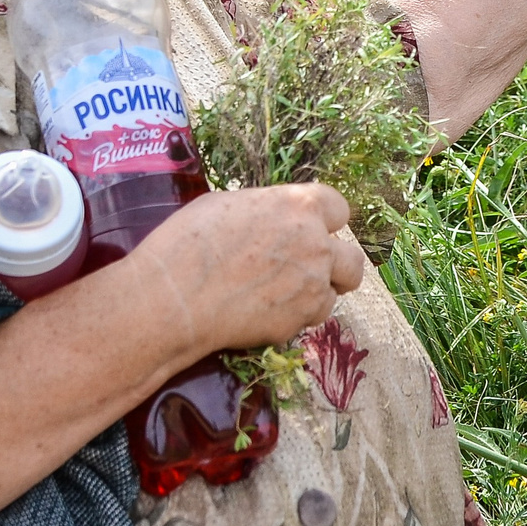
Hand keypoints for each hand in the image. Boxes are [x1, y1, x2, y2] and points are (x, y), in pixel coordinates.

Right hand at [133, 182, 365, 353]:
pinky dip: (296, 317)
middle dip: (337, 265)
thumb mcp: (225, 206)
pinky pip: (310, 318)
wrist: (172, 299)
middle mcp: (316, 244)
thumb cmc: (187, 243)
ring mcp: (312, 285)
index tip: (313, 230)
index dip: (326, 222)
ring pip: (336, 292)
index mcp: (299, 206)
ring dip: (317, 294)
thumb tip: (268, 220)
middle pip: (353, 259)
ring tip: (283, 296)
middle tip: (311, 271)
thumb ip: (264, 211)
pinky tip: (266, 314)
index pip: (339, 209)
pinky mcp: (299, 320)